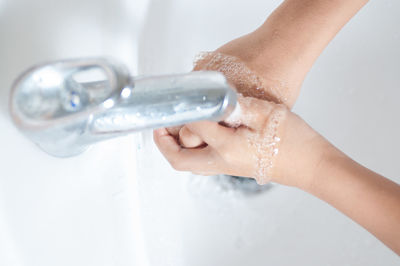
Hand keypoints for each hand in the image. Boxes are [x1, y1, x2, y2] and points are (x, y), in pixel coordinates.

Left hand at [154, 95, 326, 186]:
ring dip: (177, 147)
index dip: (181, 113)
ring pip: (189, 163)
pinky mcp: (232, 167)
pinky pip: (202, 162)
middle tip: (161, 125)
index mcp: (226, 147)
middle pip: (179, 160)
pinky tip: (202, 131)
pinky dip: (193, 149)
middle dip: (164, 143)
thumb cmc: (293, 140)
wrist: (310, 165)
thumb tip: (213, 99)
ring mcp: (226, 168)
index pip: (191, 128)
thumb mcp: (264, 113)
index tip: (176, 101)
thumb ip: (234, 105)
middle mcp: (221, 162)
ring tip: (177, 126)